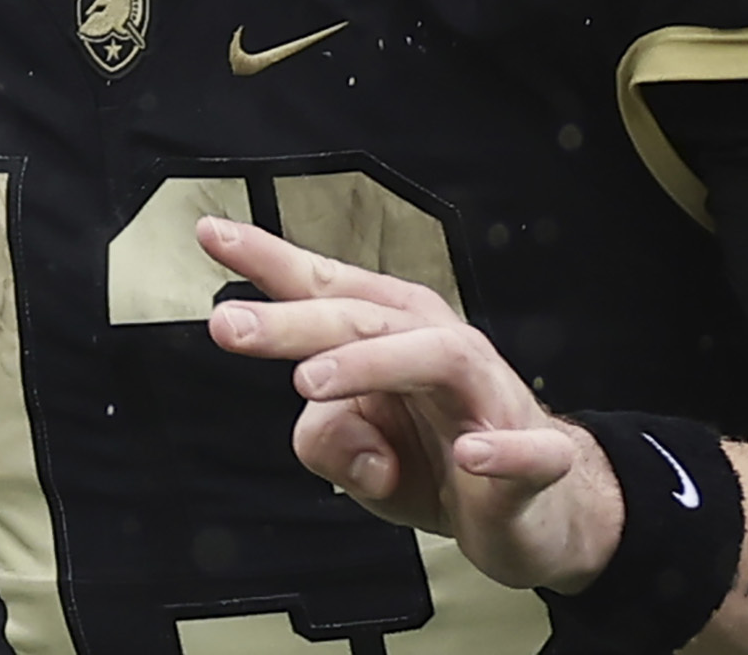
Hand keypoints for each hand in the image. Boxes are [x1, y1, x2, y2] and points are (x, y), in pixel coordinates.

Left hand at [200, 215, 623, 595]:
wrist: (537, 513)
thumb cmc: (440, 464)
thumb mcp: (359, 460)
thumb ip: (326, 440)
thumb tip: (330, 428)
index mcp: (396, 335)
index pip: (329, 290)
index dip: (271, 261)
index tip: (210, 234)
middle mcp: (442, 349)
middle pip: (365, 318)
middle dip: (295, 320)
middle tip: (228, 325)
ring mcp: (492, 400)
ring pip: (436, 358)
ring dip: (374, 365)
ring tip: (313, 383)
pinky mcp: (535, 459)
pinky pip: (524, 451)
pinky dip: (500, 453)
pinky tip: (469, 457)